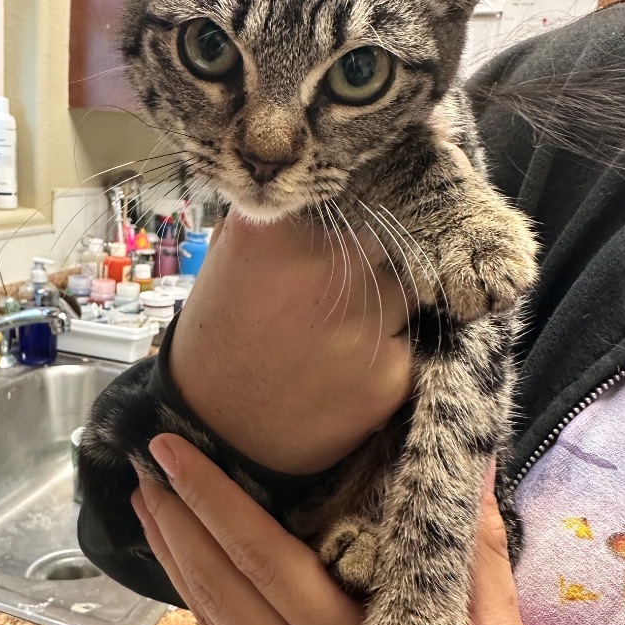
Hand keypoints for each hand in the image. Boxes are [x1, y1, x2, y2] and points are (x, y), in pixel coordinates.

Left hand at [133, 437, 603, 624]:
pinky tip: (201, 586)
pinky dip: (212, 616)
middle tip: (143, 462)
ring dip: (180, 565)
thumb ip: (477, 556)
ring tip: (150, 509)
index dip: (215, 502)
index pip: (270, 565)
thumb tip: (471, 464)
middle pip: (225, 596)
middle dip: (178, 524)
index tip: (173, 452)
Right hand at [170, 210, 414, 473]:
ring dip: (383, 307)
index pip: (344, 194)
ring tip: (339, 334)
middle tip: (342, 287)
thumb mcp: (227, 261)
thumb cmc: (219, 340)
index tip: (347, 223)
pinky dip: (386, 354)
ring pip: (403, 292)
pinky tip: (346, 370)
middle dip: (370, 259)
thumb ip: (275, 220)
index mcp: (278, 233)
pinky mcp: (392, 374)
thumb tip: (313, 187)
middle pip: (383, 239)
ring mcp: (366, 323)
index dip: (349, 208)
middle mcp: (329, 270)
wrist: (217, 437)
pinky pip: (407, 344)